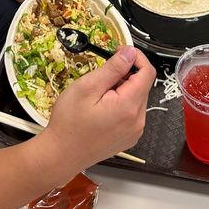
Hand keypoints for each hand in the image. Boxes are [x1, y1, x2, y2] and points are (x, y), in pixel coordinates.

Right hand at [45, 46, 155, 167]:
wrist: (61, 155)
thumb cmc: (69, 122)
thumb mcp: (88, 87)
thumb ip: (113, 68)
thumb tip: (130, 52)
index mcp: (129, 106)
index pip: (148, 71)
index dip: (135, 57)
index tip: (117, 52)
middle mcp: (137, 120)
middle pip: (142, 84)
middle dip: (125, 74)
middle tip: (101, 77)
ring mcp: (134, 131)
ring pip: (137, 98)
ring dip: (122, 89)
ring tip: (98, 95)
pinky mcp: (128, 137)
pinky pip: (132, 112)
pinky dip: (121, 103)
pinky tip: (102, 108)